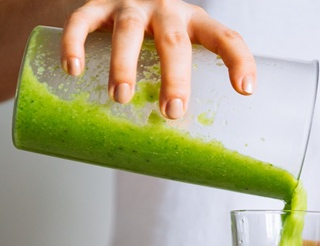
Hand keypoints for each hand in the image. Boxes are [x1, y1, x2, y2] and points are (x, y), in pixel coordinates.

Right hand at [60, 0, 255, 117]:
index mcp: (195, 23)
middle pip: (174, 42)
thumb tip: (186, 157)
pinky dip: (75, 44)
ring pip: (129, 31)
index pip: (225, 37)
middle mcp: (166, 10)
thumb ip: (185, 87)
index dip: (239, 61)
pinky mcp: (96, 4)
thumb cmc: (157, 37)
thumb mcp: (180, 51)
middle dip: (175, 78)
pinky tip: (73, 69)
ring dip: (124, 65)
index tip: (245, 90)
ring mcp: (130, 5)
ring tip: (120, 97)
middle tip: (171, 112)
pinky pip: (83, 20)